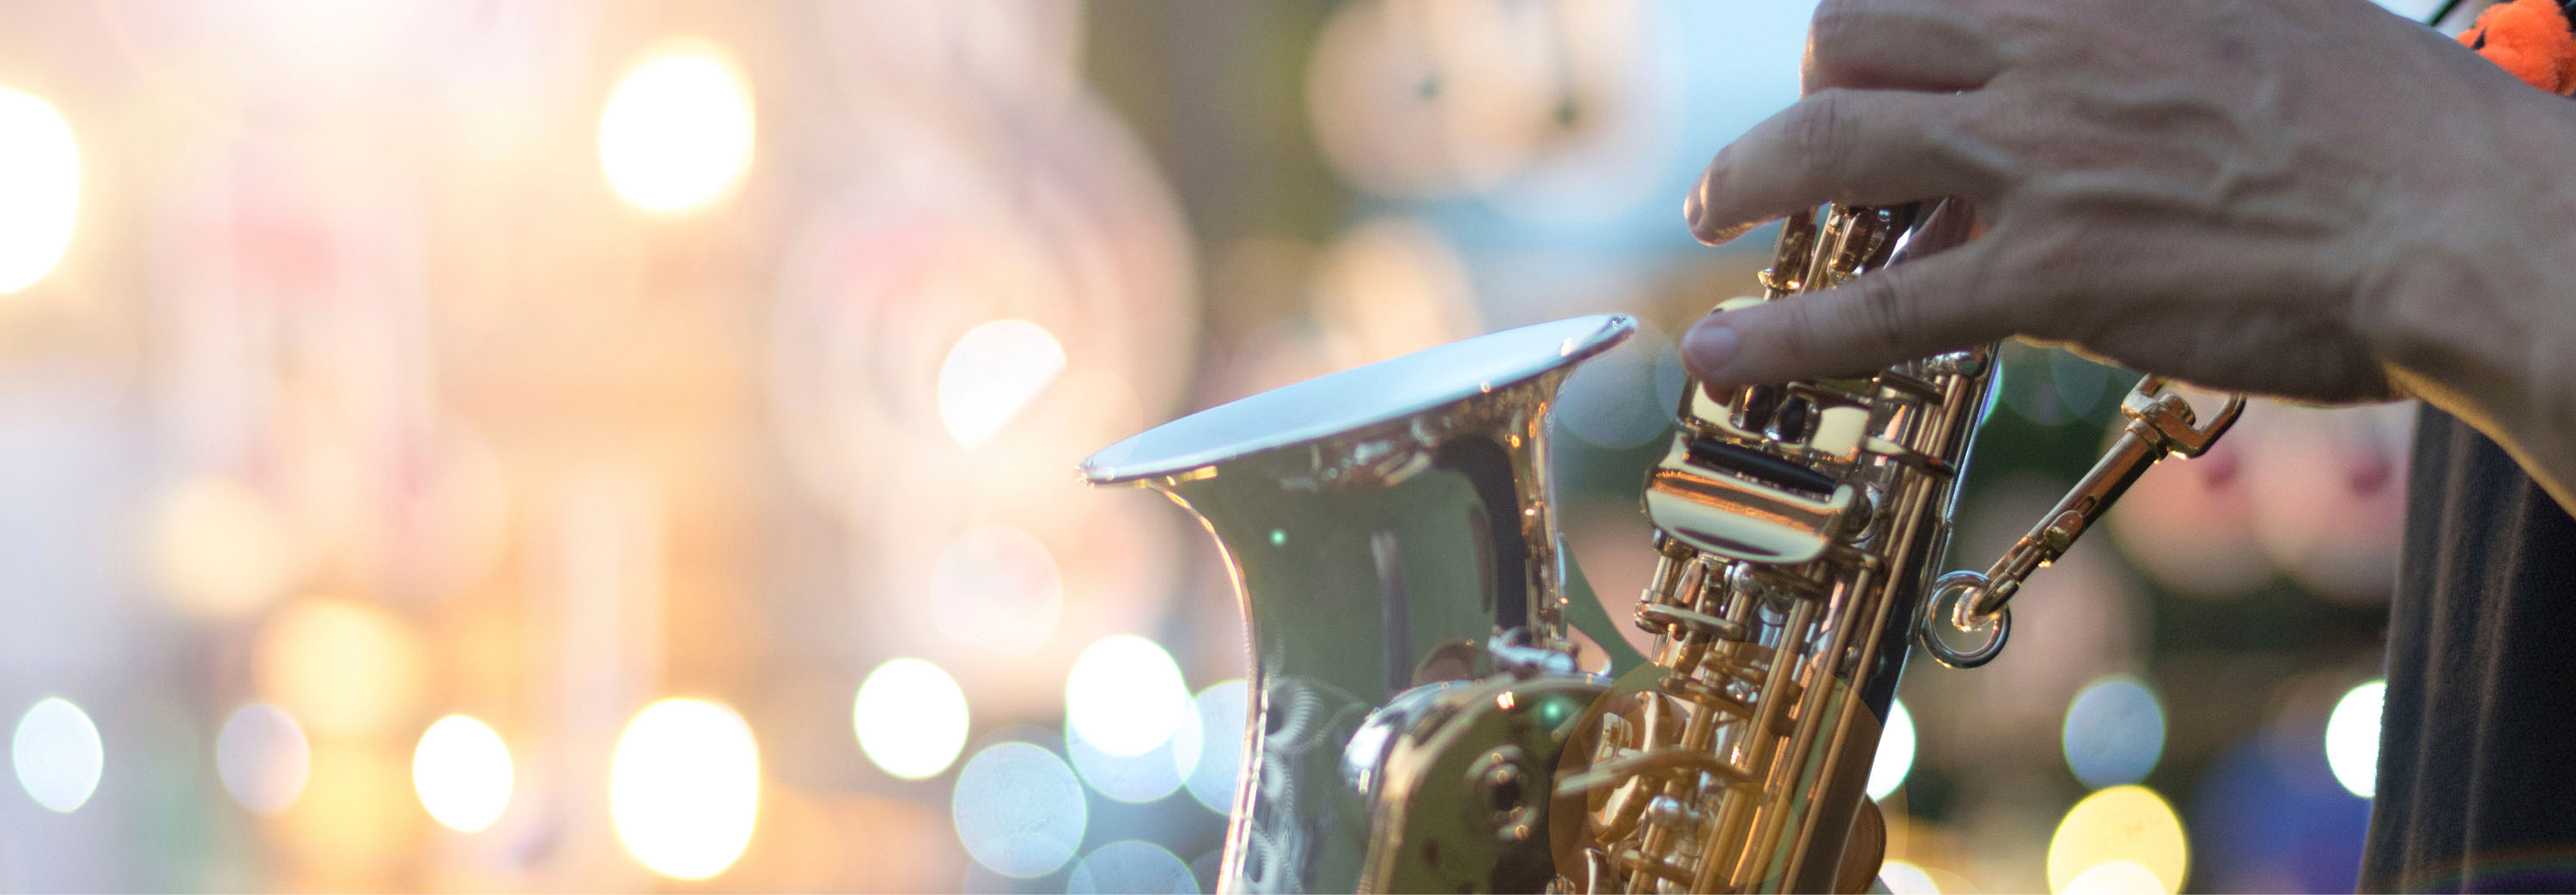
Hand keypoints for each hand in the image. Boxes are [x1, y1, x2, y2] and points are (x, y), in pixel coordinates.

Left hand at [1677, 0, 2575, 407]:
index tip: (1867, 68)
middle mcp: (2054, 50)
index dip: (1879, 29)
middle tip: (1795, 146)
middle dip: (1807, 88)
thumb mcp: (2258, 22)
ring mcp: (2043, 161)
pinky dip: (1784, 334)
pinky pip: (1881, 307)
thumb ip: (2151, 31)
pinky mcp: (2054, 275)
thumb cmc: (2388, 130)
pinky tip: (1721, 352)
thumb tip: (2085, 62)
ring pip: (1830, 145)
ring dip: (1743, 177)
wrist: (2461, 215)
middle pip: (1853, 34)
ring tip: (1710, 209)